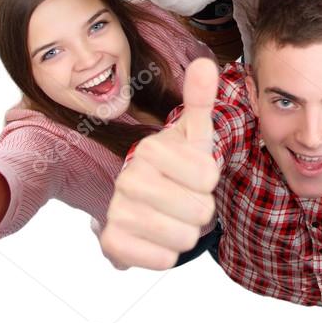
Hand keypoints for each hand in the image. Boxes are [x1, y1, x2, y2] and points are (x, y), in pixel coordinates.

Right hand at [100, 58, 219, 269]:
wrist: (145, 202)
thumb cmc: (177, 165)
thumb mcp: (194, 134)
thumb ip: (200, 100)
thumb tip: (206, 63)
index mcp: (150, 149)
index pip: (209, 176)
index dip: (209, 180)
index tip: (192, 174)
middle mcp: (128, 177)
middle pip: (199, 210)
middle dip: (200, 210)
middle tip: (183, 198)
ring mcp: (117, 211)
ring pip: (184, 237)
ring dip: (187, 232)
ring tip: (172, 216)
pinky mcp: (112, 244)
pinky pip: (164, 260)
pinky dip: (168, 254)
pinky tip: (155, 237)